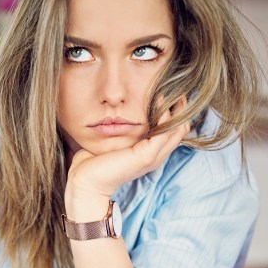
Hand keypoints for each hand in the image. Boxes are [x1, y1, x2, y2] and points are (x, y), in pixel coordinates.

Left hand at [65, 96, 190, 215]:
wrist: (86, 181)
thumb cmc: (94, 162)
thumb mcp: (114, 141)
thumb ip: (123, 130)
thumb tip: (120, 112)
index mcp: (150, 154)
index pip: (173, 131)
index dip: (176, 111)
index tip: (169, 91)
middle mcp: (156, 156)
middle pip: (181, 128)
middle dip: (181, 107)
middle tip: (176, 86)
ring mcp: (154, 157)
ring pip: (178, 128)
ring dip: (177, 107)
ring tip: (171, 88)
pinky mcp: (147, 155)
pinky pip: (164, 130)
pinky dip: (164, 113)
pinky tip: (158, 99)